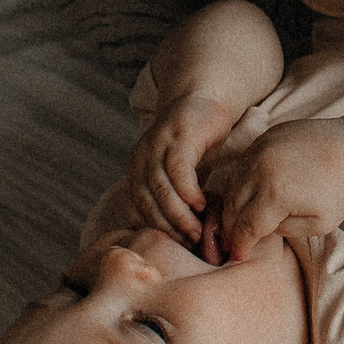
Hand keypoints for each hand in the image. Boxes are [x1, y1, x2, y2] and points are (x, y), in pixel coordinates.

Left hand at [121, 92, 242, 243]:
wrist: (205, 98)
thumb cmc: (196, 140)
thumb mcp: (181, 171)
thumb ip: (176, 195)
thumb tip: (183, 232)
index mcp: (138, 167)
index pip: (141, 206)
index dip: (159, 228)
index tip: (177, 245)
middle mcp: (142, 157)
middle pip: (149, 201)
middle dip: (169, 226)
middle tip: (188, 243)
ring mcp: (157, 145)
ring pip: (162, 189)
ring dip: (179, 214)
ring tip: (196, 230)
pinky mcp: (177, 136)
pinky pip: (178, 170)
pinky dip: (188, 191)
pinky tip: (200, 204)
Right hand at [208, 118, 343, 261]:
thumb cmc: (341, 192)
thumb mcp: (318, 225)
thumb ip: (285, 231)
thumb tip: (263, 228)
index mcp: (276, 195)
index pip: (247, 226)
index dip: (240, 244)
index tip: (237, 256)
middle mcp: (262, 170)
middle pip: (233, 205)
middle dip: (230, 227)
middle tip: (231, 242)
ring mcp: (261, 149)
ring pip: (232, 183)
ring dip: (231, 204)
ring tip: (236, 220)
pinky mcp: (266, 138)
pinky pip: (243, 163)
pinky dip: (240, 182)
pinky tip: (246, 195)